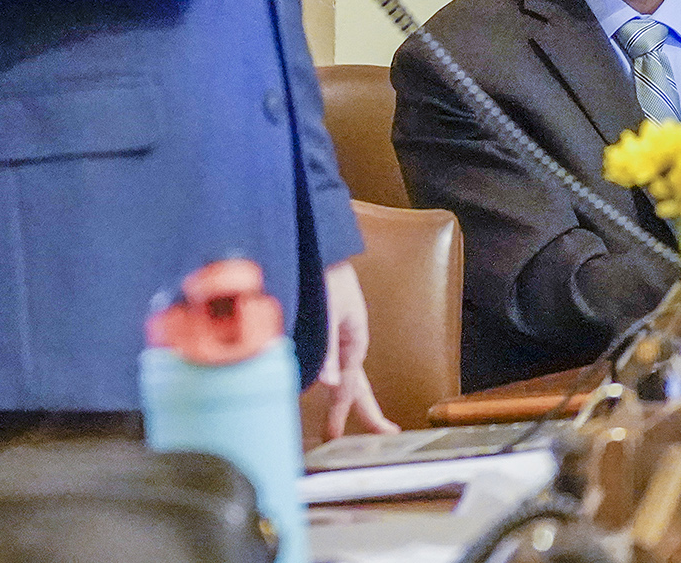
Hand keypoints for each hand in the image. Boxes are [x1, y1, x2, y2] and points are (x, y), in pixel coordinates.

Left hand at [316, 260, 395, 438]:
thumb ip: (328, 348)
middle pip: (356, 385)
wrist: (321, 242)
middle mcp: (351, 341)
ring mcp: (343, 334)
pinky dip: (333, 377)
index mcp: (354, 340)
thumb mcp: (328, 311)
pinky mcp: (333, 326)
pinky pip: (335, 360)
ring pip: (347, 374)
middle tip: (359, 438)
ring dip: (345, 397)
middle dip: (359, 413)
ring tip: (339, 420)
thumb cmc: (327, 272)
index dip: (345, 413)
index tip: (344, 437)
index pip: (350, 387)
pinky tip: (326, 383)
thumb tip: (327, 384)